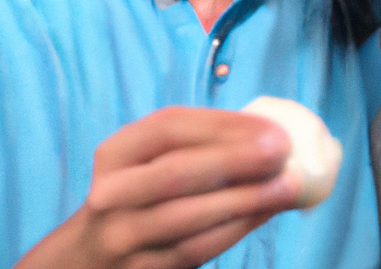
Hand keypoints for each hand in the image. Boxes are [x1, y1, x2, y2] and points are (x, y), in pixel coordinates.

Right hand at [16, 106, 298, 268]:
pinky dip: (236, 228)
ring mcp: (123, 237)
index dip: (223, 124)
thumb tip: (270, 132)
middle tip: (283, 152)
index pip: (170, 127)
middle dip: (236, 159)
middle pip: (177, 172)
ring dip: (246, 199)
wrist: (92, 256)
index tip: (270, 126)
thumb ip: (198, 144)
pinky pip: (196, 249)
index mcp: (116, 153)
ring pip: (189, 216)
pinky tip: (265, 212)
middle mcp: (112, 194)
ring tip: (288, 185)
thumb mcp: (153, 160)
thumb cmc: (144, 191)